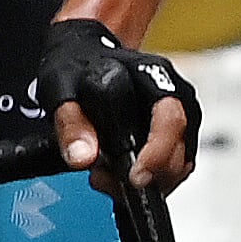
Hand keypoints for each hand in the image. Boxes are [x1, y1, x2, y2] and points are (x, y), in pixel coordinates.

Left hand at [36, 20, 201, 197]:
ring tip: (103, 174)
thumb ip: (71, 123)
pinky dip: (145, 182)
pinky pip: (168, 172)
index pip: (171, 121)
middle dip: (145, 177)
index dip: (157, 155)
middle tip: (102, 177)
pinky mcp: (172, 141)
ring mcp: (179, 121)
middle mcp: (177, 99)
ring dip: (144, 183)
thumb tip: (82, 157)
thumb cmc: (78, 66)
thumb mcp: (61, 87)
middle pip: (179, 153)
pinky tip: (115, 175)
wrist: (84, 58)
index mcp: (156, 77)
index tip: (134, 178)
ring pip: (176, 169)